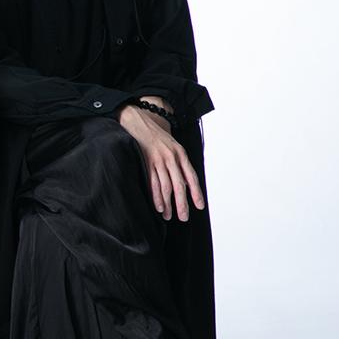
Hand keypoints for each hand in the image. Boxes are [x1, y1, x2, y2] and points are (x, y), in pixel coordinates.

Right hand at [118, 102, 204, 222]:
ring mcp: (157, 160)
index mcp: (180, 154)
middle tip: (184, 217)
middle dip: (182, 203)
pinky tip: (159, 206)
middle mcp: (171, 157)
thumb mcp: (173, 146)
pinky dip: (156, 196)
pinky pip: (152, 182)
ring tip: (170, 216)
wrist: (139, 122)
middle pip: (178, 185)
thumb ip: (180, 163)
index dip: (196, 192)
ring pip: (165, 186)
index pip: (191, 176)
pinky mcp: (145, 162)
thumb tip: (186, 183)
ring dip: (168, 203)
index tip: (199, 206)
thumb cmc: (157, 137)